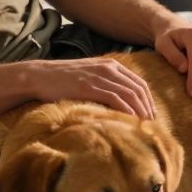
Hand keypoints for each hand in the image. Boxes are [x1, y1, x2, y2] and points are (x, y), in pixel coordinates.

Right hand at [27, 58, 155, 118]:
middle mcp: (109, 68)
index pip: (139, 83)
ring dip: (140, 111)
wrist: (40, 76)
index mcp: (111, 65)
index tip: (151, 115)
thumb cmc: (63, 79)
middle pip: (138, 89)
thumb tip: (118, 102)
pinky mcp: (90, 87)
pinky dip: (126, 110)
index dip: (148, 100)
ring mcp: (99, 77)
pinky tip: (130, 121)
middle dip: (148, 108)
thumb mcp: (89, 75)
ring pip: (130, 95)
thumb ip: (105, 83)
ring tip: (144, 126)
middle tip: (151, 125)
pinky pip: (115, 99)